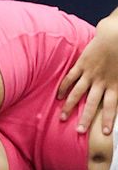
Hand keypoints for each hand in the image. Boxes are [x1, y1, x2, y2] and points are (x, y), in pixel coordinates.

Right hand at [57, 16, 117, 140]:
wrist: (115, 35)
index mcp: (114, 85)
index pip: (111, 107)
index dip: (107, 120)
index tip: (105, 133)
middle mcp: (101, 82)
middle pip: (91, 104)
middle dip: (85, 119)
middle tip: (79, 131)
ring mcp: (89, 73)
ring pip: (78, 93)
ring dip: (69, 106)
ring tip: (62, 117)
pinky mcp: (81, 64)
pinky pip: (71, 78)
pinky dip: (64, 87)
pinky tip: (58, 95)